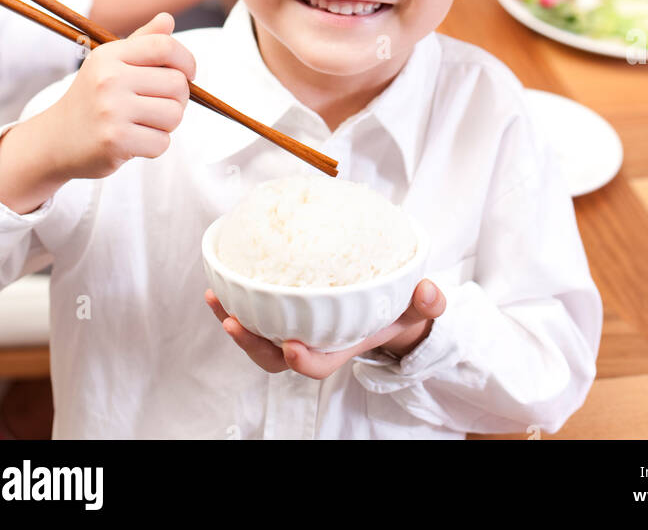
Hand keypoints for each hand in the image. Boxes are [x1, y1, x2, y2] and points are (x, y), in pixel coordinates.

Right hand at [45, 13, 195, 180]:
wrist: (55, 139)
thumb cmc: (92, 98)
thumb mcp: (110, 64)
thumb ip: (142, 41)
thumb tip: (168, 18)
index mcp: (110, 55)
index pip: (164, 46)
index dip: (186, 60)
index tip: (188, 74)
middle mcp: (109, 79)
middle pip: (177, 84)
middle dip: (179, 98)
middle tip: (159, 105)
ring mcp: (111, 111)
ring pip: (174, 115)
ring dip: (167, 124)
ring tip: (145, 123)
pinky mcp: (114, 141)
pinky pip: (162, 143)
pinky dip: (155, 145)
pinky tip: (135, 141)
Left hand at [205, 278, 446, 379]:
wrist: (388, 308)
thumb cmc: (398, 309)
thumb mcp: (418, 307)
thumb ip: (427, 303)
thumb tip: (430, 292)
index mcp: (340, 347)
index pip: (317, 365)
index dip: (302, 361)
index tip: (292, 345)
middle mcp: (313, 344)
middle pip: (275, 359)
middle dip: (252, 346)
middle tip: (235, 323)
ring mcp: (296, 330)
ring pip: (259, 340)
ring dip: (236, 324)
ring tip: (217, 300)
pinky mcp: (285, 313)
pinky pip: (256, 316)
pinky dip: (237, 303)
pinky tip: (223, 282)